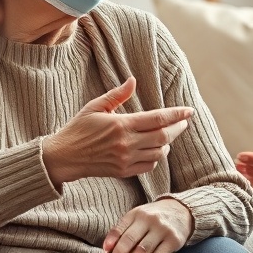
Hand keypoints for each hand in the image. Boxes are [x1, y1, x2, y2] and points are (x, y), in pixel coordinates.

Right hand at [42, 77, 193, 184]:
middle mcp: (126, 143)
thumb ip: (117, 94)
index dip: (176, 114)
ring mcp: (125, 160)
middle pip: (163, 136)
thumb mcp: (95, 106)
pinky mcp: (123, 172)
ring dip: (167, 143)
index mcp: (121, 124)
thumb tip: (133, 80)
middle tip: (184, 121)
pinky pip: (149, 166)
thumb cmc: (78, 128)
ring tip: (168, 134)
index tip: (189, 111)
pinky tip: (155, 149)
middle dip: (178, 128)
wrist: (63, 157)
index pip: (157, 119)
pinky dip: (156, 157)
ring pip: (159, 153)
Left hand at [102, 198, 192, 252]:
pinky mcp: (174, 240)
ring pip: (143, 251)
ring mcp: (162, 229)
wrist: (181, 210)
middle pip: (129, 240)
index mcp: (137, 213)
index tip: (107, 252)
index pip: (119, 230)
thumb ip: (122, 230)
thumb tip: (107, 249)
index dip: (111, 243)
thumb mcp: (137, 217)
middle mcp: (149, 219)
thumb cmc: (153, 217)